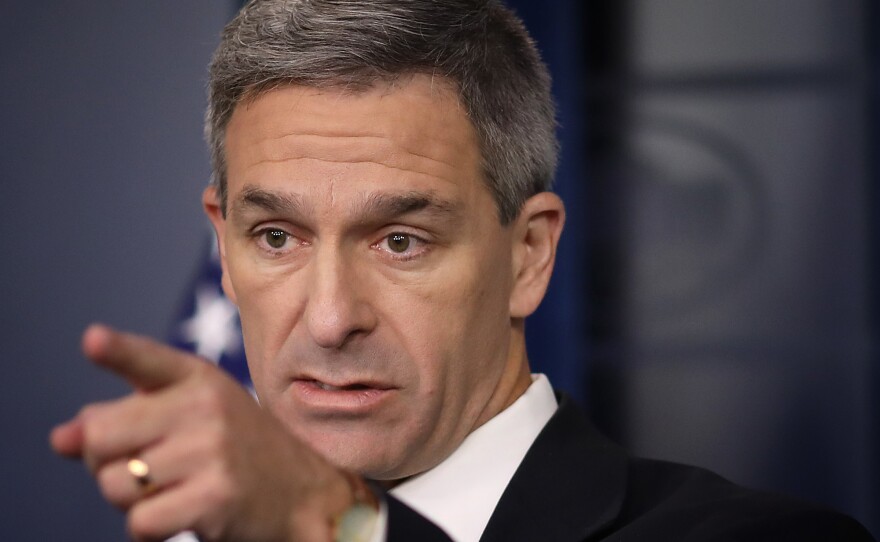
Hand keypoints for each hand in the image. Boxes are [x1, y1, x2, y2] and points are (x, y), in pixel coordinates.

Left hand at [50, 324, 355, 540]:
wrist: (305, 492)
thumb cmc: (235, 451)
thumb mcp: (190, 418)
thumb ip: (124, 420)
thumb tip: (60, 439)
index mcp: (198, 378)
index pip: (148, 361)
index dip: (117, 351)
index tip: (93, 341)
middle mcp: (206, 407)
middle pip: (101, 436)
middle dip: (102, 462)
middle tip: (140, 467)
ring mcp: (212, 451)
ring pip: (114, 485)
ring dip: (128, 500)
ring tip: (170, 490)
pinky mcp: (216, 496)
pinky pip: (140, 522)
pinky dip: (148, 528)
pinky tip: (179, 514)